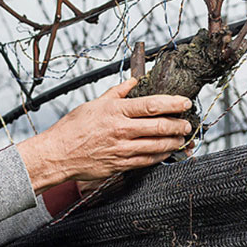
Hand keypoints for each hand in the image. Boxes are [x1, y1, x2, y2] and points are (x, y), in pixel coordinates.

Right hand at [16, 79, 193, 191]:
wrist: (57, 154)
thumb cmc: (72, 128)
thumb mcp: (93, 104)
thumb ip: (116, 92)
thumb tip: (133, 81)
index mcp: (115, 111)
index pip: (152, 105)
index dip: (173, 103)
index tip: (185, 103)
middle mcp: (121, 129)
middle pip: (159, 126)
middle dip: (178, 125)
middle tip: (188, 124)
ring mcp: (121, 148)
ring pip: (156, 145)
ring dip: (173, 142)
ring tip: (182, 138)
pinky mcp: (120, 164)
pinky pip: (146, 160)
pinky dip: (160, 156)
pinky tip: (167, 152)